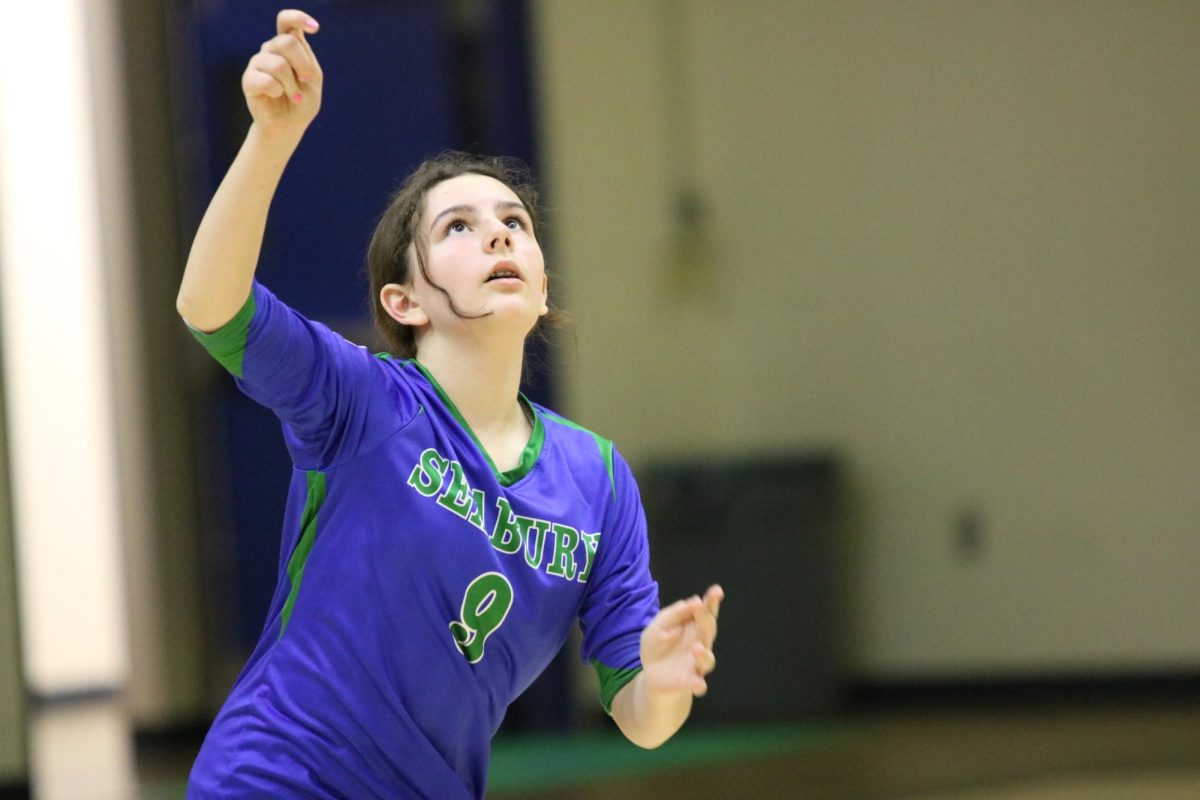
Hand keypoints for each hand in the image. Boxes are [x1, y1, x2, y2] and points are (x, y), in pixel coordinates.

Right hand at [241, 9, 322, 138]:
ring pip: (278, 64)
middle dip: (302, 65)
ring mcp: (257, 63)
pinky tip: (277, 96)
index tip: (314, 28)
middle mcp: (270, 49)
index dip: (298, 18)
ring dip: (292, 85)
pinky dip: (278, 91)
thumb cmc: (302, 101)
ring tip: (293, 96)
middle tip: (305, 81)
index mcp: (288, 46)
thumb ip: (305, 57)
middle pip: (287, 42)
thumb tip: (291, 37)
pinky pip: (266, 80)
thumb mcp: (312, 78)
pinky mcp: (249, 79)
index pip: (287, 21)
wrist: (289, 125)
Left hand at [640, 584, 723, 697]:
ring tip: (696, 647)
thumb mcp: (658, 625)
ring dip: (703, 654)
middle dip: (706, 618)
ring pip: (707, 659)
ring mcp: (696, 664)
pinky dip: (699, 684)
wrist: (650, 673)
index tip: (717, 591)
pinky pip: (699, 684)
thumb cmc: (658, 645)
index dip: (712, 601)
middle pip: (709, 630)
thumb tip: (693, 600)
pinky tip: (697, 683)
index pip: (706, 612)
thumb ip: (674, 614)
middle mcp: (699, 643)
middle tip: (700, 607)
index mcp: (693, 627)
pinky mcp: (689, 681)